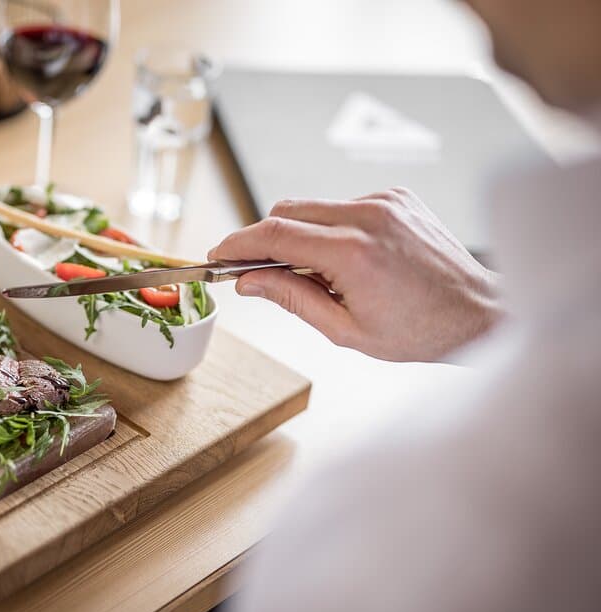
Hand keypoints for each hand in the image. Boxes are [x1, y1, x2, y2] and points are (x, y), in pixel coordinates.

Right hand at [208, 188, 503, 360]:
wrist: (478, 313)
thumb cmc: (418, 331)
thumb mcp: (344, 329)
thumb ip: (291, 298)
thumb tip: (248, 281)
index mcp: (353, 253)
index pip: (274, 233)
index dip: (237, 243)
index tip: (217, 255)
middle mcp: (368, 216)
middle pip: (287, 210)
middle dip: (263, 238)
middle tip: (256, 270)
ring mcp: (384, 201)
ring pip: (314, 207)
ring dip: (300, 235)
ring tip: (318, 274)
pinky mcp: (396, 196)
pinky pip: (343, 205)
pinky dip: (331, 229)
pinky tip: (349, 260)